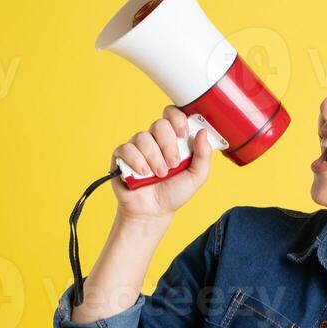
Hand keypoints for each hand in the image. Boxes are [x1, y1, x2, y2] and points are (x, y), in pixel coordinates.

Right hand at [109, 104, 213, 222]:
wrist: (153, 212)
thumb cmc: (174, 193)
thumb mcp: (197, 176)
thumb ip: (204, 155)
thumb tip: (202, 131)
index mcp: (173, 140)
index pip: (172, 115)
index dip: (177, 119)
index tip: (183, 134)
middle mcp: (155, 140)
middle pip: (159, 124)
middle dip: (168, 145)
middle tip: (173, 165)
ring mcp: (138, 147)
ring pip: (143, 137)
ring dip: (154, 158)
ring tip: (159, 175)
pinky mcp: (122, 156)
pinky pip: (127, 148)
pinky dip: (137, 161)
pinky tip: (143, 174)